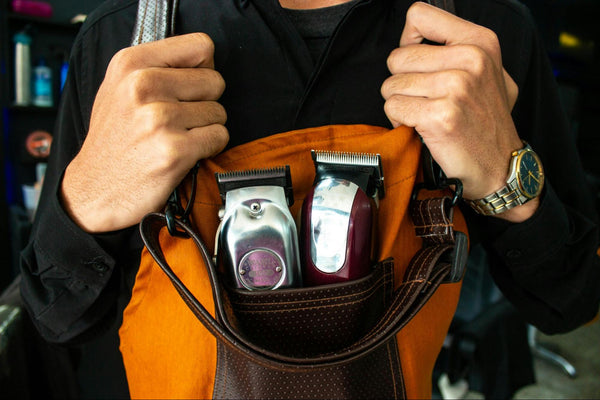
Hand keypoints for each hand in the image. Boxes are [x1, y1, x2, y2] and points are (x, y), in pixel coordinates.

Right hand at [61, 33, 228, 231]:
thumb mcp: (119, 88)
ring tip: (176, 137)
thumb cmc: (113, 140)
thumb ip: (158, 67)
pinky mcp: (175, 150)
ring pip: (219, 112)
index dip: (203, 68)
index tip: (190, 86)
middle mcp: (143, 85)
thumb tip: (205, 61)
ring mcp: (159, 118)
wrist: (95, 190)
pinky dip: (209, 147)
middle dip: (205, 102)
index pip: (201, 46)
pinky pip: (219, 137)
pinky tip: (184, 152)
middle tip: (180, 119)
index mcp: (131, 63)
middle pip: (215, 81)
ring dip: (205, 128)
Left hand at [381, 2, 536, 221]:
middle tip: (424, 98)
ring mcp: (456, 88)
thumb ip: (457, 47)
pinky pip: (394, 108)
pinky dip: (400, 121)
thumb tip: (415, 33)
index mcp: (480, 41)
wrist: (500, 165)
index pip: (419, 16)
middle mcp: (470, 60)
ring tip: (425, 113)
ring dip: (400, 103)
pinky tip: (421, 127)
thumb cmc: (487, 119)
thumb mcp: (488, 71)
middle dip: (402, 81)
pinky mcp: (439, 116)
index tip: (415, 61)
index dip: (408, 40)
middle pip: (397, 57)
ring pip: (391, 85)